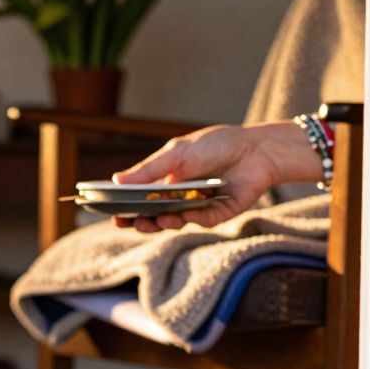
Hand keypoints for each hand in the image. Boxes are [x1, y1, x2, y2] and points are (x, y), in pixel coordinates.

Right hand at [111, 121, 324, 232]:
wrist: (257, 147)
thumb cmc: (217, 145)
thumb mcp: (177, 152)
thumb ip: (149, 169)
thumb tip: (117, 180)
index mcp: (167, 183)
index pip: (141, 201)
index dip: (126, 209)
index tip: (112, 214)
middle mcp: (181, 198)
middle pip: (155, 216)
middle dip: (140, 221)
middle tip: (127, 222)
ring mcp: (199, 207)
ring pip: (176, 222)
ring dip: (164, 223)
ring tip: (156, 218)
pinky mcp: (220, 214)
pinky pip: (203, 221)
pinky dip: (192, 219)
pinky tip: (184, 214)